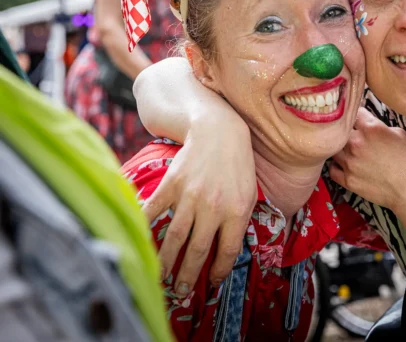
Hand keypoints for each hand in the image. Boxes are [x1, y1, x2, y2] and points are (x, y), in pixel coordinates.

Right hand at [142, 120, 256, 295]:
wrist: (218, 132)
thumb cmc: (237, 165)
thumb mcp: (248, 194)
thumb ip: (238, 222)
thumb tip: (226, 252)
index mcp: (236, 211)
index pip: (227, 250)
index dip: (218, 270)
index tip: (211, 282)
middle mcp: (213, 207)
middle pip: (197, 250)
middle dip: (188, 274)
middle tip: (180, 291)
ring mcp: (190, 196)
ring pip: (175, 237)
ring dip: (166, 261)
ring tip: (161, 277)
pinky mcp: (171, 184)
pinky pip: (154, 211)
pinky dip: (144, 227)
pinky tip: (139, 241)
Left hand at [330, 108, 405, 211]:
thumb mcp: (400, 134)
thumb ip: (380, 125)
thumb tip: (370, 125)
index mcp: (370, 128)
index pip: (355, 112)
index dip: (358, 116)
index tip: (360, 120)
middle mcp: (356, 143)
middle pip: (340, 130)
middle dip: (347, 131)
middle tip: (355, 136)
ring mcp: (349, 162)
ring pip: (333, 149)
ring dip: (339, 148)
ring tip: (348, 151)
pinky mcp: (347, 180)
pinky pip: (332, 169)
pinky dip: (336, 166)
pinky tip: (344, 165)